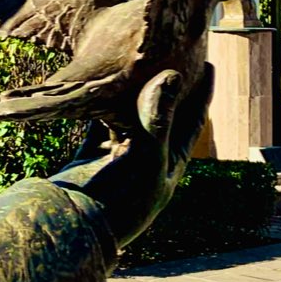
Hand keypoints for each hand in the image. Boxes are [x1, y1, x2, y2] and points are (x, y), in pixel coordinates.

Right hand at [54, 60, 212, 252]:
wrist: (73, 229)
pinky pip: (96, 124)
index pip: (193, 120)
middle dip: (163, 85)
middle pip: (160, 114)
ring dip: (129, 93)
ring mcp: (117, 159)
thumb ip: (158, 117)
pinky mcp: (90, 158)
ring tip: (133, 61)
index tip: (207, 62)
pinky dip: (98, 106)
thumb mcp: (147, 158)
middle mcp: (146, 160)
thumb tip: (172, 74)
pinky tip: (98, 85)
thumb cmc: (120, 201)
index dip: (202, 92)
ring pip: (127, 117)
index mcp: (170, 165)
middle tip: (166, 52)